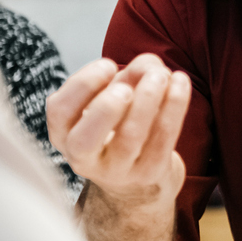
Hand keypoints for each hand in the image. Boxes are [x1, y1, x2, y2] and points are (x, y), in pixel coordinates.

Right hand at [48, 54, 190, 206]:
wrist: (139, 174)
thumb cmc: (121, 123)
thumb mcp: (115, 95)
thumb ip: (128, 74)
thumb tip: (149, 66)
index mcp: (65, 133)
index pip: (60, 111)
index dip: (83, 85)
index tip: (109, 65)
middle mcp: (83, 158)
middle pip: (85, 139)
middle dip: (106, 107)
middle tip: (126, 87)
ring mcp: (116, 172)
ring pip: (129, 138)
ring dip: (147, 99)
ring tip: (161, 75)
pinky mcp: (149, 174)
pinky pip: (162, 140)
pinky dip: (174, 107)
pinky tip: (181, 82)